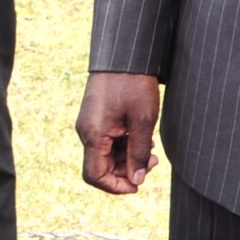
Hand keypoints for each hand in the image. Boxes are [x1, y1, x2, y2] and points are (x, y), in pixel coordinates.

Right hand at [77, 71, 160, 193]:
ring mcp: (90, 123)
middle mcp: (86, 131)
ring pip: (105, 154)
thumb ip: (138, 153)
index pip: (95, 175)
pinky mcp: (96, 117)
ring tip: (151, 148)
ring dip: (127, 157)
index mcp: (93, 134)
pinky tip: (141, 136)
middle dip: (127, 170)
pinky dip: (123, 145)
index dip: (116, 186)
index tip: (138, 184)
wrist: (125, 53)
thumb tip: (137, 180)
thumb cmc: (134, 84)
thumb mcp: (142, 121)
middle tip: (153, 162)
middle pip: (101, 166)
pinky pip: (106, 141)